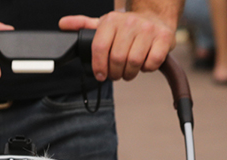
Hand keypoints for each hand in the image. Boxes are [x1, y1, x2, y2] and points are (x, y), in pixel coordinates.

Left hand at [59, 5, 177, 80]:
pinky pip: (151, 62)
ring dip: (130, 73)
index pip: (99, 47)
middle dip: (115, 73)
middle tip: (117, 74)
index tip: (101, 75)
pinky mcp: (163, 38)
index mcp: (111, 20)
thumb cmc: (126, 27)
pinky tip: (144, 64)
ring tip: (129, 71)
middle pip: (116, 59)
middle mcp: (129, 22)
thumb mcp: (104, 24)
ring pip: (133, 62)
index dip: (98, 66)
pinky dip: (147, 68)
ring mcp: (147, 29)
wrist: (155, 17)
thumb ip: (84, 26)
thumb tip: (63, 24)